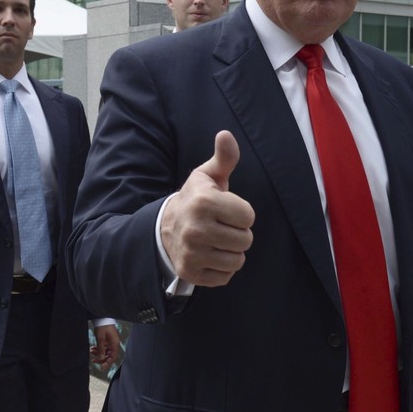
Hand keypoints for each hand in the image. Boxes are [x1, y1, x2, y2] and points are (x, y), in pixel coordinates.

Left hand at [91, 324, 120, 369]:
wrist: (102, 318)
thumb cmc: (103, 326)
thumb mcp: (100, 338)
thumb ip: (101, 349)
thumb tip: (101, 358)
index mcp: (115, 344)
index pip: (113, 357)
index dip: (108, 363)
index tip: (101, 367)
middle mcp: (113, 344)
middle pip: (109, 355)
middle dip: (101, 358)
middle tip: (93, 360)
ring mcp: (110, 342)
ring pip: (105, 352)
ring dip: (98, 353)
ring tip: (91, 351)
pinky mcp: (107, 340)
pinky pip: (103, 347)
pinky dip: (98, 349)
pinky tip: (92, 348)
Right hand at [161, 131, 254, 286]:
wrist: (164, 228)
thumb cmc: (195, 199)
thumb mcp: (207, 176)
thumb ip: (224, 157)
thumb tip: (226, 134)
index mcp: (204, 202)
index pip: (248, 216)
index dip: (242, 213)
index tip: (226, 209)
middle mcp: (196, 228)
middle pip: (246, 240)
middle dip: (238, 233)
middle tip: (222, 226)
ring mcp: (192, 253)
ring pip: (237, 260)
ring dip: (232, 251)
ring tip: (217, 240)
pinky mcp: (191, 273)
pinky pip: (226, 276)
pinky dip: (222, 268)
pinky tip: (210, 255)